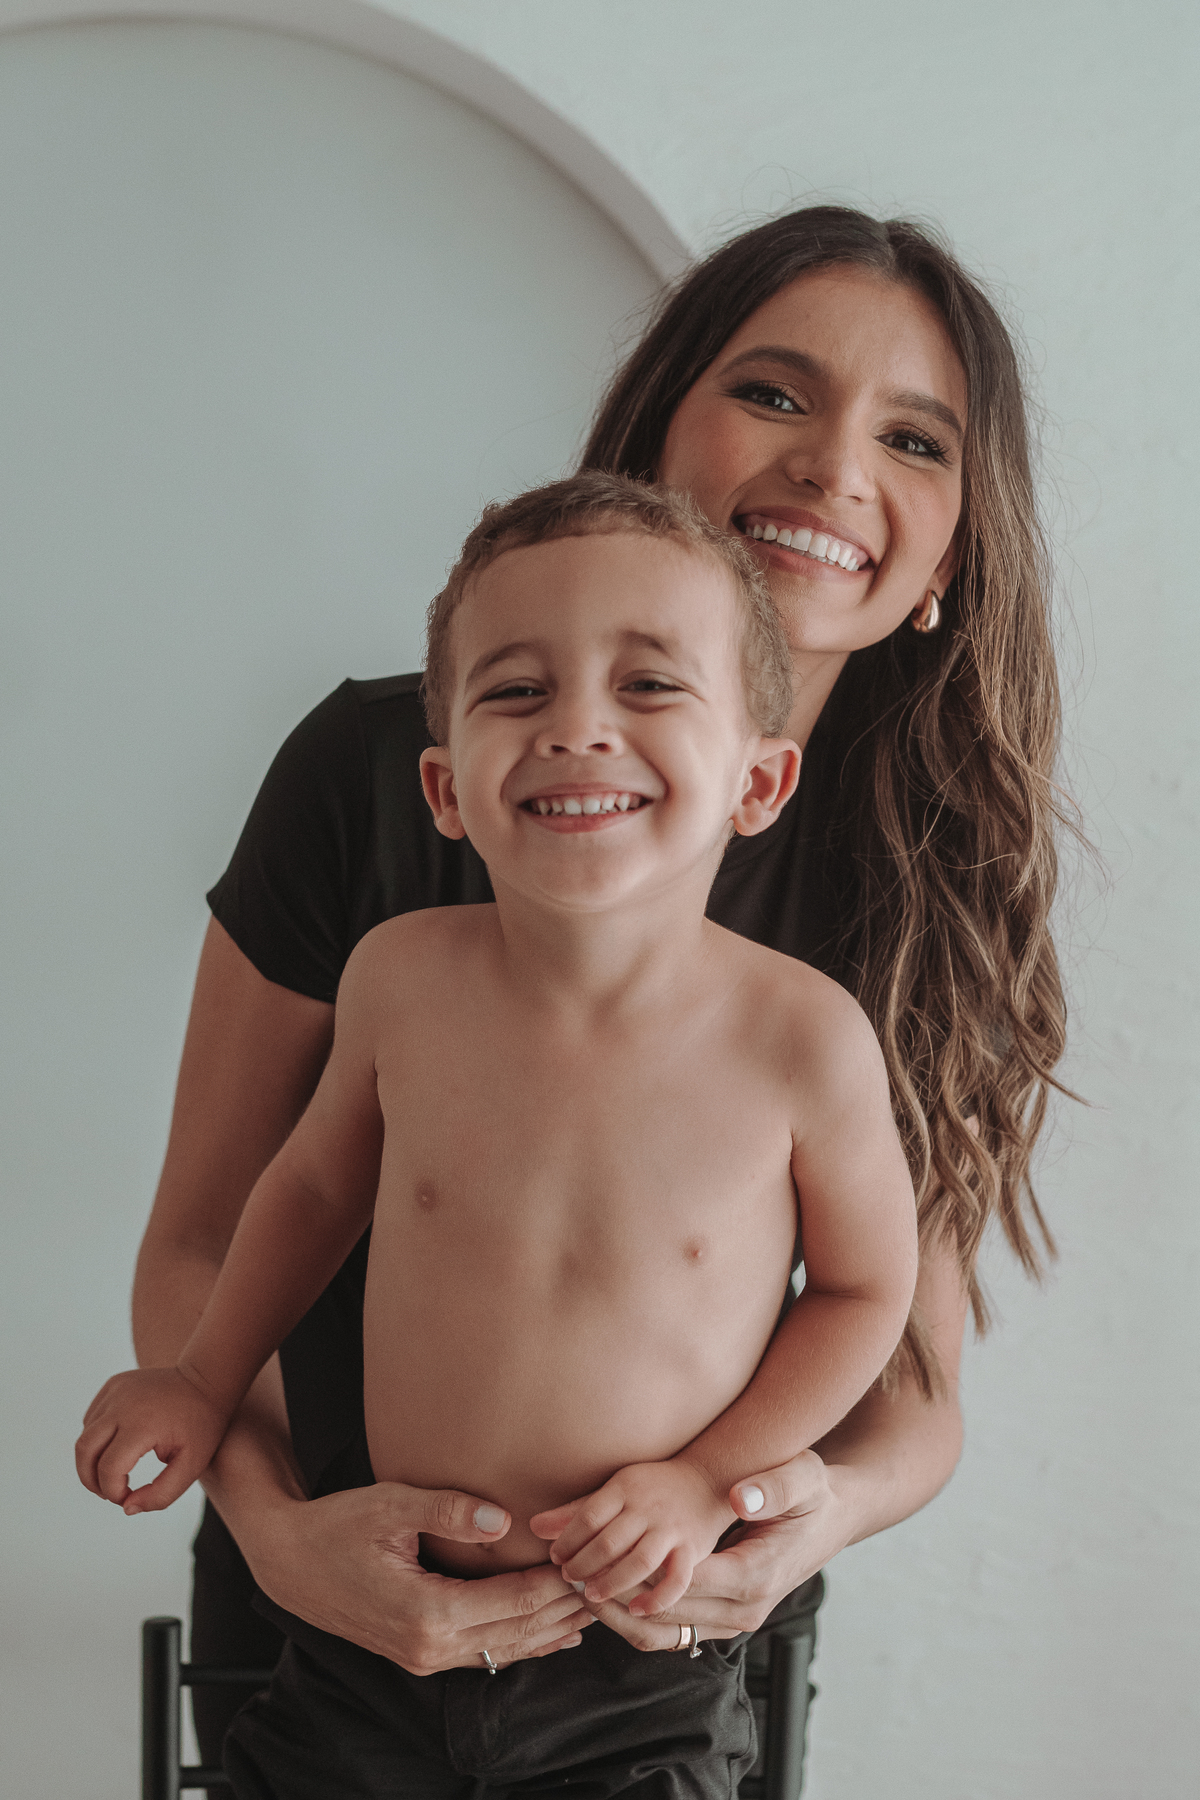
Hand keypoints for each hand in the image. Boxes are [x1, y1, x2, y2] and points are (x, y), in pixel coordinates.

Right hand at [76, 1367, 229, 1513]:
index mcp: (142, 1423)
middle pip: (84, 1451)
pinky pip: (93, 1417)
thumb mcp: (192, 1466)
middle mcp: (123, 1404)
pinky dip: (97, 1438)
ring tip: (114, 1472)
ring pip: (86, 1434)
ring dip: (93, 1460)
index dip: (113, 1492)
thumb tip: (127, 1508)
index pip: (108, 1469)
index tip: (127, 1498)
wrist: (207, 1380)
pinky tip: (117, 1446)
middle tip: (107, 1493)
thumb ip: (161, 1495)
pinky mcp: (114, 1384)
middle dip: (89, 1480)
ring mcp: (116, 1390)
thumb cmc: (202, 1426)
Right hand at [234, 1478, 596, 1676]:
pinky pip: (482, 1654)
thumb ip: (449, 1510)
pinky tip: (552, 1636)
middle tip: (612, 1587)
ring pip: (504, 1650)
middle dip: (565, 1610)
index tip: (594, 1564)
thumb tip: (505, 1521)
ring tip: (595, 1609)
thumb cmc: (337, 1526)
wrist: (288, 1562)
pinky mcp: (417, 1653)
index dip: (557, 1584)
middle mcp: (429, 1646)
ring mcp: (423, 1656)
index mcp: (427, 1612)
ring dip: (550, 1631)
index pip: (513, 1602)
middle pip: (517, 1632)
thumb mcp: (390, 1505)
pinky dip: (521, 1644)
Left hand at [529, 1458, 733, 1615]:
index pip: (588, 1517)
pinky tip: (637, 1610)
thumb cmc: (650, 1489)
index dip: (567, 1541)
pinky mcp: (692, 1550)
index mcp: (625, 1488)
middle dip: (583, 1564)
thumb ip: (576, 1510)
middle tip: (568, 1578)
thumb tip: (534, 1527)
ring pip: (639, 1561)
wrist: (704, 1482)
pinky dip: (657, 1598)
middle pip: (609, 1541)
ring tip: (592, 1595)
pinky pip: (677, 1579)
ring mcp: (671, 1530)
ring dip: (612, 1582)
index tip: (555, 1557)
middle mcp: (648, 1508)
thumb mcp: (614, 1490)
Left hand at [583, 1450, 853, 1650]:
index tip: (593, 1558)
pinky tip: (605, 1592)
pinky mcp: (724, 1621)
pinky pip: (673, 1632)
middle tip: (569, 1572)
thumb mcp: (802, 1478)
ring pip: (664, 1634)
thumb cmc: (813, 1494)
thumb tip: (741, 1498)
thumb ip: (773, 1487)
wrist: (831, 1519)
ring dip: (617, 1614)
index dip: (635, 1574)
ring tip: (576, 1584)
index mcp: (756, 1576)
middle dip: (614, 1597)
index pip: (682, 1585)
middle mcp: (744, 1610)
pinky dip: (636, 1618)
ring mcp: (734, 1621)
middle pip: (666, 1617)